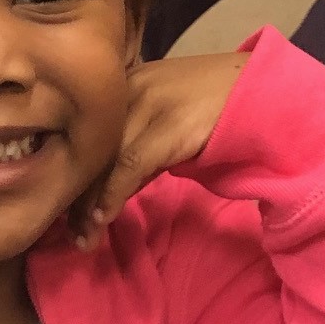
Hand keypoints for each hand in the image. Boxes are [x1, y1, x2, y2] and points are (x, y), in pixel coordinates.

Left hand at [70, 50, 249, 250]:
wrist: (263, 92)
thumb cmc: (213, 110)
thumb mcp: (162, 123)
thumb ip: (133, 147)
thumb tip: (102, 189)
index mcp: (120, 85)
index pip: (82, 137)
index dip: (69, 176)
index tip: (61, 211)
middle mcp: (126, 89)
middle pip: (87, 149)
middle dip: (75, 196)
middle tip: (69, 234)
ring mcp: (148, 104)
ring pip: (103, 160)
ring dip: (90, 205)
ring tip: (85, 237)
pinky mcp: (170, 124)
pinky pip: (129, 164)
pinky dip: (112, 195)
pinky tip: (104, 217)